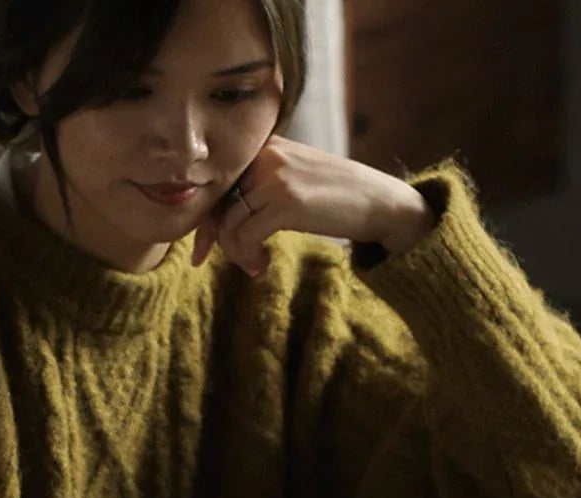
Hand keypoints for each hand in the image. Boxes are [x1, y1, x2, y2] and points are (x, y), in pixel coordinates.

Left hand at [191, 135, 435, 276]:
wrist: (378, 201)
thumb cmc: (335, 199)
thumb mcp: (293, 182)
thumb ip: (260, 189)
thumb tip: (222, 222)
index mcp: (265, 147)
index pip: (219, 184)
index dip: (206, 220)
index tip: (202, 250)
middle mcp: (266, 156)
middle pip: (217, 204)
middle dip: (215, 240)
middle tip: (219, 263)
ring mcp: (275, 177)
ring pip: (229, 224)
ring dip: (236, 254)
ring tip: (254, 266)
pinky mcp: (286, 202)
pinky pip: (246, 236)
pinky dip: (249, 257)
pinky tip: (262, 266)